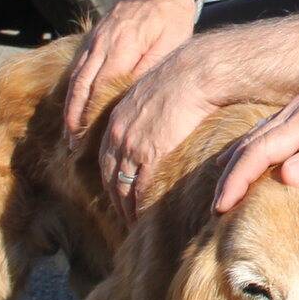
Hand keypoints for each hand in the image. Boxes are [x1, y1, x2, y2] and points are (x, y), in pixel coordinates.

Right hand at [63, 0, 199, 135]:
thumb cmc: (172, 14)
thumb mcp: (171, 40)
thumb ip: (151, 67)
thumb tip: (133, 96)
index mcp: (121, 46)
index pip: (99, 88)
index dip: (90, 115)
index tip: (85, 140)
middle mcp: (102, 44)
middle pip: (81, 87)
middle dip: (74, 117)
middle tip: (71, 145)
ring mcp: (95, 39)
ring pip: (76, 78)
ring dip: (71, 106)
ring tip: (69, 132)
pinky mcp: (95, 36)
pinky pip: (79, 66)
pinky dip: (73, 88)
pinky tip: (73, 104)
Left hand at [98, 49, 226, 219]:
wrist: (192, 75)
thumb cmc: (181, 82)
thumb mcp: (150, 96)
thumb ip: (145, 115)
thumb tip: (154, 126)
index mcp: (117, 121)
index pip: (106, 160)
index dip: (111, 181)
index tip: (118, 195)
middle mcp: (118, 135)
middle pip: (111, 177)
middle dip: (116, 200)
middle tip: (124, 217)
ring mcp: (133, 145)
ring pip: (123, 186)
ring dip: (126, 208)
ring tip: (134, 224)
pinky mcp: (151, 153)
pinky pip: (140, 187)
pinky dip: (140, 205)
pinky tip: (145, 216)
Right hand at [214, 73, 298, 212]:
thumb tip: (285, 175)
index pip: (259, 152)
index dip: (237, 180)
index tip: (222, 206)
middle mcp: (297, 111)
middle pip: (250, 144)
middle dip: (229, 176)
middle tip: (216, 207)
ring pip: (256, 135)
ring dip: (236, 162)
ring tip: (223, 188)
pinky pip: (268, 129)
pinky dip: (250, 147)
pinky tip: (245, 158)